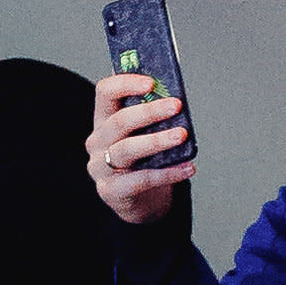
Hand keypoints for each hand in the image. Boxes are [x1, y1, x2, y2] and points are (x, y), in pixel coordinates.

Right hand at [86, 73, 195, 223]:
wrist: (140, 201)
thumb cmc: (145, 160)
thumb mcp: (144, 134)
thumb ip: (153, 117)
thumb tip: (175, 98)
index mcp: (103, 119)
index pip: (105, 92)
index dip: (126, 84)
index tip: (152, 83)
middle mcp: (98, 141)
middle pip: (119, 121)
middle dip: (149, 112)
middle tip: (176, 106)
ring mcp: (101, 167)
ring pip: (128, 149)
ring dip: (158, 140)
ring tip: (182, 136)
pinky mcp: (112, 191)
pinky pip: (141, 179)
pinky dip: (168, 173)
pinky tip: (187, 167)